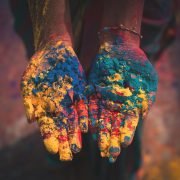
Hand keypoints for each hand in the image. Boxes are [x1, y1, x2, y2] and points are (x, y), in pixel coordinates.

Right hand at [21, 40, 87, 160]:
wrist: (54, 51)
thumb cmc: (39, 67)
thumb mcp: (29, 82)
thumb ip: (29, 101)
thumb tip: (31, 119)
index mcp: (45, 107)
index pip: (48, 127)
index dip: (51, 139)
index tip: (54, 151)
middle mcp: (59, 106)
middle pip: (62, 128)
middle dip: (64, 142)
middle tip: (67, 157)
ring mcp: (70, 100)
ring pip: (73, 120)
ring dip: (75, 134)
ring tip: (77, 148)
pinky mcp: (81, 92)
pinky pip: (83, 106)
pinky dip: (83, 116)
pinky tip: (85, 127)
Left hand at [87, 42, 157, 161]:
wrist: (120, 48)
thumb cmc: (137, 63)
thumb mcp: (147, 80)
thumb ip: (145, 98)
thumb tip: (142, 115)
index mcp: (130, 104)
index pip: (127, 123)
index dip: (125, 134)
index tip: (123, 146)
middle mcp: (116, 105)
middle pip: (113, 125)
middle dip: (112, 139)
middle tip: (110, 155)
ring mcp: (103, 99)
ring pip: (101, 119)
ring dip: (100, 133)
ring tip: (99, 146)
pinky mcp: (93, 92)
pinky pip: (90, 106)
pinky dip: (90, 117)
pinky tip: (89, 128)